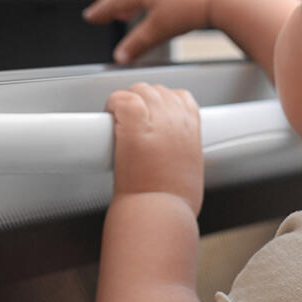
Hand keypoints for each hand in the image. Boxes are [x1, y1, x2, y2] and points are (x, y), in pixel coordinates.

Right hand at [83, 0, 223, 63]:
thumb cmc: (193, 9)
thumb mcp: (159, 31)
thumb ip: (137, 44)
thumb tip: (120, 57)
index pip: (115, 0)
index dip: (101, 11)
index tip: (91, 16)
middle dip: (118, 4)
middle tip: (110, 14)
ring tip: (134, 11)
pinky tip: (163, 4)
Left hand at [105, 83, 203, 214]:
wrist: (159, 211)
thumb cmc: (173, 201)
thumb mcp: (191, 170)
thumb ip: (183, 153)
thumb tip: (173, 156)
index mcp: (192, 129)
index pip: (180, 98)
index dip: (163, 104)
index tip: (153, 115)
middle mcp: (176, 119)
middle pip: (157, 91)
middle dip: (142, 102)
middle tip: (131, 122)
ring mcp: (156, 119)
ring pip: (139, 90)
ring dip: (127, 101)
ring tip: (118, 120)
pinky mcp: (133, 122)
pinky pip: (120, 98)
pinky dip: (112, 104)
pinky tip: (109, 118)